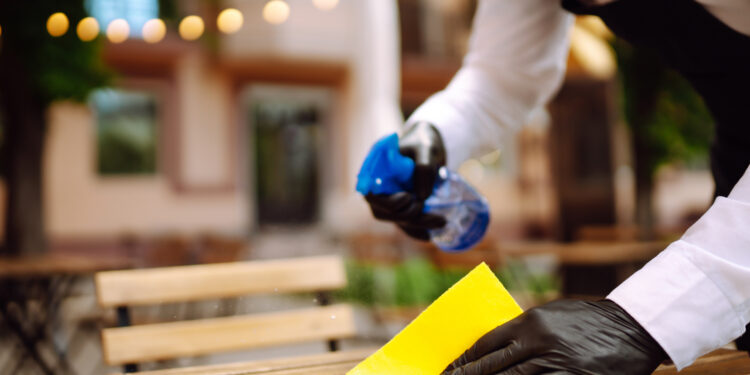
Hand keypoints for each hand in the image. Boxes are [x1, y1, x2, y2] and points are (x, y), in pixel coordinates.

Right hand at [366, 122, 446, 240]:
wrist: (430, 144)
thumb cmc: (424, 141)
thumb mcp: (427, 148)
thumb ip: (423, 168)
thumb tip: (421, 196)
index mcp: (375, 169)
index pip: (370, 194)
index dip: (387, 202)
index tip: (408, 198)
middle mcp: (378, 186)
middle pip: (382, 211)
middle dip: (407, 216)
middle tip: (430, 210)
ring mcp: (389, 198)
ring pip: (395, 219)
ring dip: (416, 225)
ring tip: (441, 222)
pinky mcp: (401, 206)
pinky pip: (405, 223)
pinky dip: (417, 230)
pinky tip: (430, 235)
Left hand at [443, 300, 666, 374]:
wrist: (633, 329)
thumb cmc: (588, 322)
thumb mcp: (550, 318)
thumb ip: (523, 333)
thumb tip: (493, 351)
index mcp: (530, 322)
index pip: (486, 343)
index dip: (465, 359)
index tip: (452, 368)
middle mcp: (539, 343)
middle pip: (492, 367)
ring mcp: (556, 365)